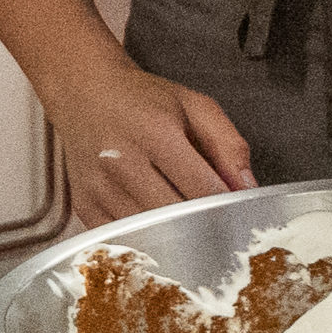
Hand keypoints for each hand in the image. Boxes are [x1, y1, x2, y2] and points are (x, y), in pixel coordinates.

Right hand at [47, 51, 253, 225]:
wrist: (85, 93)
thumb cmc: (144, 100)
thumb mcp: (197, 107)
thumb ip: (229, 145)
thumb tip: (247, 187)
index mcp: (156, 133)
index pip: (201, 186)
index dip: (226, 205)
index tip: (241, 213)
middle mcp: (122, 162)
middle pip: (174, 215)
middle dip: (203, 224)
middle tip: (219, 225)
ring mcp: (99, 188)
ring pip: (149, 232)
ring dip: (175, 236)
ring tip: (190, 226)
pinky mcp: (85, 206)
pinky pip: (122, 239)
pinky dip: (146, 239)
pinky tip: (159, 229)